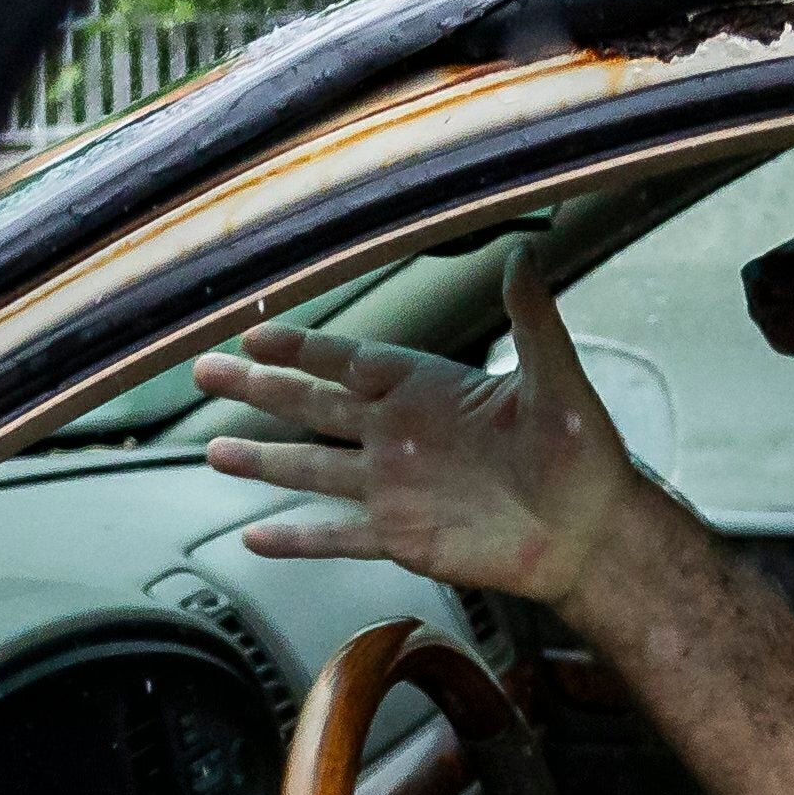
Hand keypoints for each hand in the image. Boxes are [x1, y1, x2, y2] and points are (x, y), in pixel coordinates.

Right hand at [198, 252, 654, 613]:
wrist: (589, 530)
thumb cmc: (581, 453)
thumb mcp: (556, 381)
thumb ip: (532, 323)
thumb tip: (526, 256)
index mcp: (427, 389)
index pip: (349, 360)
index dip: (304, 346)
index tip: (257, 332)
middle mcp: (398, 434)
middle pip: (312, 405)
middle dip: (259, 387)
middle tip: (204, 370)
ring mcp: (394, 488)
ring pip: (311, 469)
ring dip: (262, 459)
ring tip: (214, 451)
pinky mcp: (401, 537)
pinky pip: (337, 537)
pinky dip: (297, 538)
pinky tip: (255, 537)